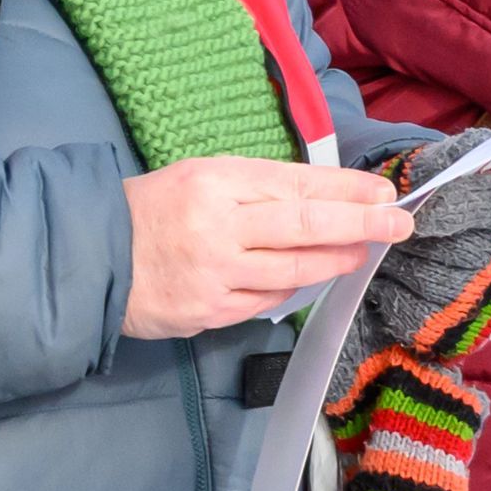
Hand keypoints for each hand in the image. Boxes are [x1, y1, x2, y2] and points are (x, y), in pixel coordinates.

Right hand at [122, 156, 415, 337]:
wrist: (90, 258)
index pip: (294, 183)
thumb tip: (320, 199)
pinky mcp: (212, 311)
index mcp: (212, 182)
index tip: (383, 191)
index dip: (345, 188)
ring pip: (296, 268)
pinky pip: (269, 300)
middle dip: (360, 222)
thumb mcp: (196, 179)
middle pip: (305, 224)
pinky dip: (291, 286)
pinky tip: (303, 277)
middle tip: (399, 222)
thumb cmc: (149, 211)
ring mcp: (216, 273)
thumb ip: (252, 189)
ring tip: (361, 251)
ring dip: (336, 260)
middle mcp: (217, 226)